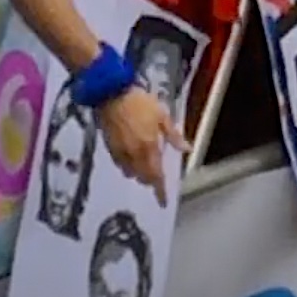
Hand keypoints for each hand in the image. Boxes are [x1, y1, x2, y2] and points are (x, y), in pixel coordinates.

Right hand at [98, 91, 189, 207]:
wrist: (111, 94)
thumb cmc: (140, 103)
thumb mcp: (162, 115)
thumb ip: (174, 135)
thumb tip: (187, 149)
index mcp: (150, 147)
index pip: (157, 176)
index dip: (160, 191)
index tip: (163, 202)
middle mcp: (134, 154)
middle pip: (143, 177)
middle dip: (151, 180)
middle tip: (157, 175)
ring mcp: (120, 152)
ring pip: (130, 173)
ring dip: (139, 173)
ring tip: (145, 163)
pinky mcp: (109, 148)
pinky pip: (120, 165)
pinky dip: (128, 166)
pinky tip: (131, 155)